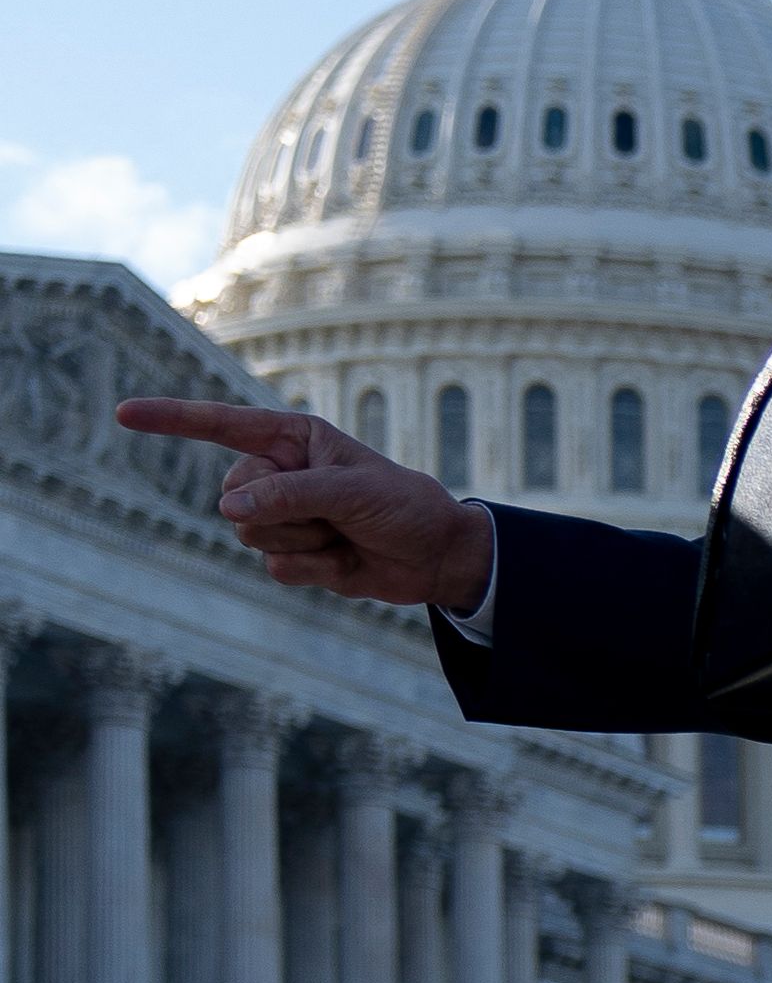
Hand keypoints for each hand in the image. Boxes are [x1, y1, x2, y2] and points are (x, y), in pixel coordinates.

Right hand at [113, 399, 492, 614]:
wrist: (437, 556)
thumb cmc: (404, 507)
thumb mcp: (353, 491)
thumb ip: (290, 494)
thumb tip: (230, 508)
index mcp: (292, 439)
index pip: (220, 426)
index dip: (170, 420)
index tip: (124, 414)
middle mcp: (279, 473)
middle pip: (234, 495)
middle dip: (282, 509)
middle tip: (335, 512)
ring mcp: (282, 515)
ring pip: (249, 533)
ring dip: (302, 540)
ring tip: (343, 534)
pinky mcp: (290, 553)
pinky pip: (273, 566)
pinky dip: (312, 568)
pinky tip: (343, 560)